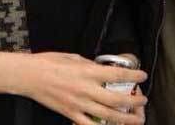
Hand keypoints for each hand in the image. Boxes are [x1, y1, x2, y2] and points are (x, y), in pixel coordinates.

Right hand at [15, 52, 146, 124]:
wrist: (30, 76)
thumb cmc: (50, 62)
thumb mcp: (74, 57)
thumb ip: (90, 65)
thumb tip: (101, 70)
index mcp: (88, 71)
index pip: (116, 74)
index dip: (132, 76)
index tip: (142, 76)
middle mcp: (86, 89)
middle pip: (116, 99)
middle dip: (133, 102)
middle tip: (144, 100)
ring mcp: (78, 104)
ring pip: (107, 116)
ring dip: (125, 119)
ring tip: (137, 120)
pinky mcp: (70, 114)